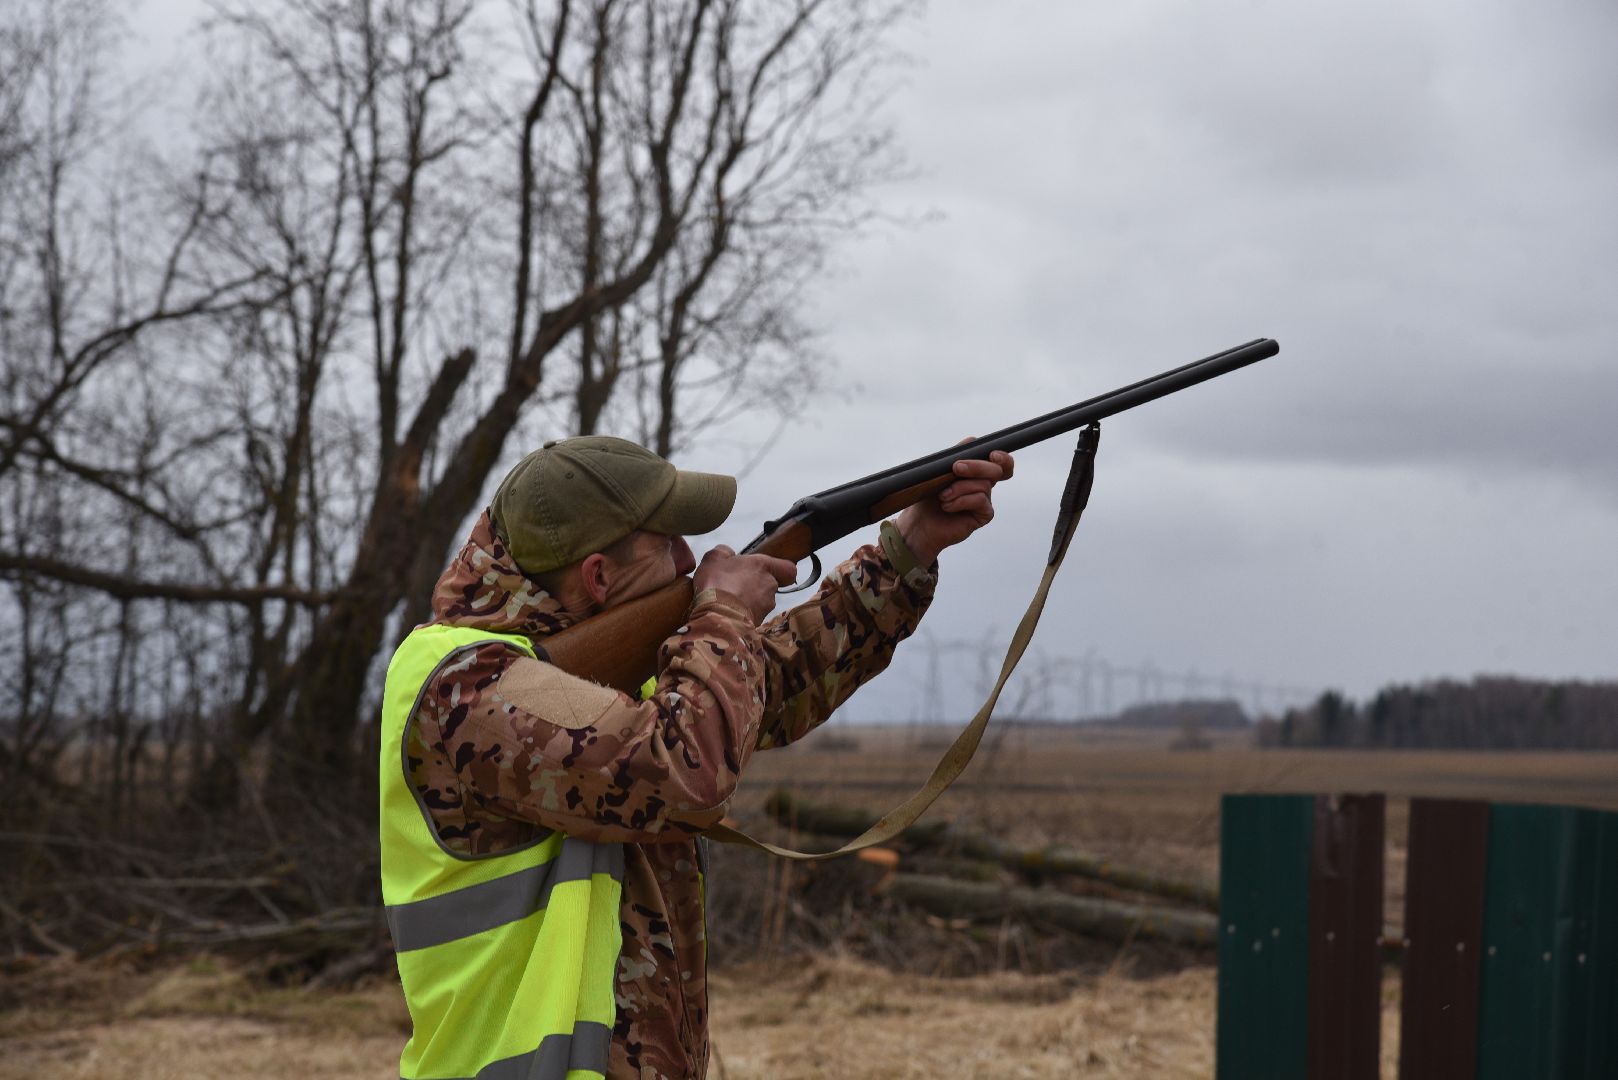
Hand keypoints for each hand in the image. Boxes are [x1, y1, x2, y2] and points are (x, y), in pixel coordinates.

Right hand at [693, 545, 797, 623]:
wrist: (719, 617)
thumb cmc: (718, 583)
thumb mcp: (713, 559)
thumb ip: (723, 552)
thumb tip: (728, 553)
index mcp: (763, 566)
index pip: (788, 569)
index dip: (781, 571)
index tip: (769, 571)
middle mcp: (770, 585)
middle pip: (770, 585)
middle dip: (755, 586)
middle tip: (736, 585)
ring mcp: (766, 606)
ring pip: (762, 602)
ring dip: (749, 601)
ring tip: (728, 601)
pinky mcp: (759, 622)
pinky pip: (753, 615)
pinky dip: (744, 614)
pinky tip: (727, 612)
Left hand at [895, 443, 1014, 566]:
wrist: (918, 523)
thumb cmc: (927, 497)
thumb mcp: (939, 471)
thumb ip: (956, 455)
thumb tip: (972, 440)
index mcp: (976, 473)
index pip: (1000, 462)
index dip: (1003, 458)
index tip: (993, 454)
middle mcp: (983, 485)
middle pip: (996, 470)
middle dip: (976, 466)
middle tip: (956, 468)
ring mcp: (984, 500)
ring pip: (984, 485)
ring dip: (959, 488)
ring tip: (942, 496)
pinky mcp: (983, 515)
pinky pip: (980, 500)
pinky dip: (961, 501)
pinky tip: (947, 506)